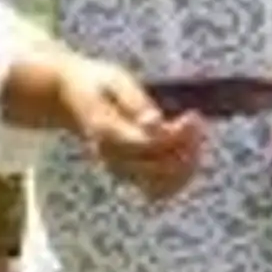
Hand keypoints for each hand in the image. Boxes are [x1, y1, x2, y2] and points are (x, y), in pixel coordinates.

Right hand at [55, 55, 204, 202]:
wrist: (74, 99)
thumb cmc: (101, 84)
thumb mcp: (114, 81)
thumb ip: (134, 100)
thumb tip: (155, 122)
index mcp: (106, 132)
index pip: (149, 144)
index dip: (178, 134)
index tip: (193, 115)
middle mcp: (112, 157)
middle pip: (160, 168)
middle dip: (187, 147)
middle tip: (196, 122)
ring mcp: (120, 169)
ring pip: (163, 184)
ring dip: (188, 164)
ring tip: (197, 137)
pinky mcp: (128, 174)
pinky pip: (160, 190)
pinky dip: (181, 177)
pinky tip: (190, 154)